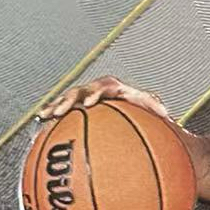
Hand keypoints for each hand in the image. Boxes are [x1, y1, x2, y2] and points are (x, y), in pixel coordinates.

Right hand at [37, 74, 170, 122]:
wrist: (122, 95)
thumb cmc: (137, 101)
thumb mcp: (146, 103)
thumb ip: (154, 106)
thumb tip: (169, 116)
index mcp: (110, 86)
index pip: (101, 88)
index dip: (93, 94)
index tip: (89, 104)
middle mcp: (93, 88)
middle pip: (78, 92)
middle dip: (68, 101)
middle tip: (61, 112)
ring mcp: (82, 95)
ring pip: (65, 100)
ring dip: (55, 107)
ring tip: (44, 117)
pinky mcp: (75, 104)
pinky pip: (61, 108)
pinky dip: (52, 113)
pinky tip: (40, 123)